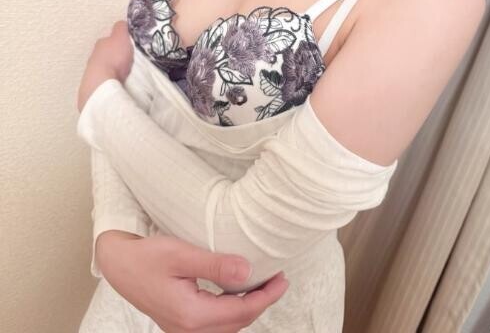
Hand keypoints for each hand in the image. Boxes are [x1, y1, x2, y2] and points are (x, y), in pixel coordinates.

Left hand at [77, 21, 133, 113]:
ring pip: (105, 65)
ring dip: (113, 67)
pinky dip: (111, 78)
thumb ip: (121, 28)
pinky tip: (119, 81)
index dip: (120, 40)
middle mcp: (95, 55)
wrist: (102, 82)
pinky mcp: (95, 84)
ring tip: (125, 72)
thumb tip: (123, 23)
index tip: (128, 44)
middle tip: (128, 59)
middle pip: (107, 52)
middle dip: (116, 54)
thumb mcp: (121, 37)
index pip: (110, 38)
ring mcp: (92, 70)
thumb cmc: (113, 57)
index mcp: (101, 42)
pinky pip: (105, 78)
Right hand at [96, 231, 289, 332]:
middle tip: (279, 280)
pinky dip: (232, 310)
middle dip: (261, 302)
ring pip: (227, 327)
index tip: (282, 279)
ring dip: (248, 308)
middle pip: (237, 323)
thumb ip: (215, 265)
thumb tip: (248, 272)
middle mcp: (188, 329)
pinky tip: (238, 293)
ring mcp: (183, 329)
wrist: (119, 265)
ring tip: (264, 286)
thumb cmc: (147, 257)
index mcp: (191, 315)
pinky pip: (215, 324)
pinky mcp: (181, 323)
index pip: (241, 311)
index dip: (266, 296)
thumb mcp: (182, 254)